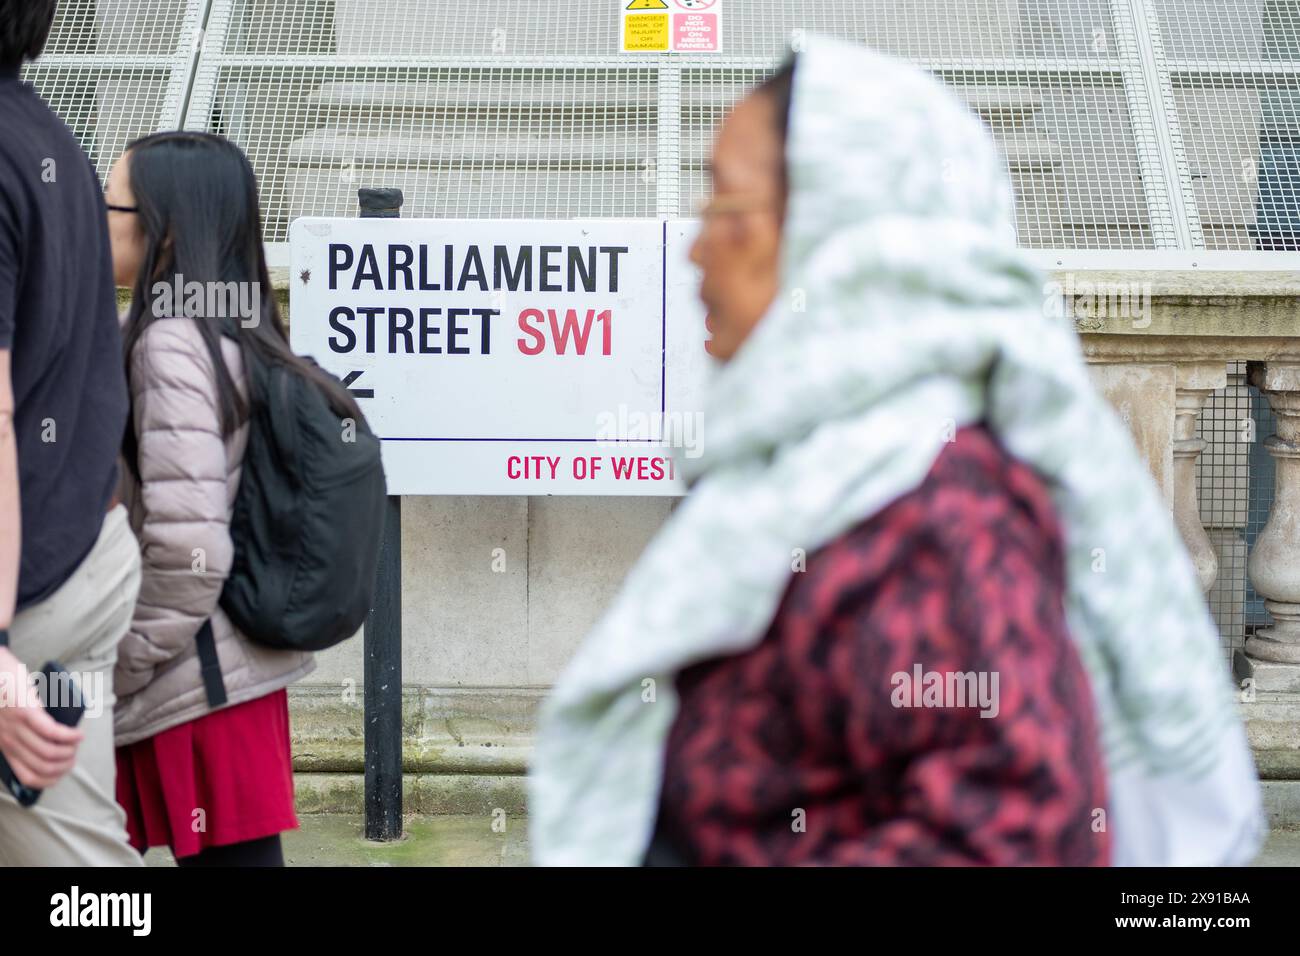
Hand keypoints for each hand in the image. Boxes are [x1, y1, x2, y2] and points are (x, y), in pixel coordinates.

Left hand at [0, 647, 82, 789]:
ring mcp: (17, 728)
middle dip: (65, 766)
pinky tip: (77, 733)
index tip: (62, 771)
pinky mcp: (27, 712)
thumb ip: (17, 734)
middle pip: (43, 767)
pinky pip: (52, 732)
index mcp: (5, 746)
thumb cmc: (0, 692)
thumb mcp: (4, 721)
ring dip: (70, 752)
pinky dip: (69, 736)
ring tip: (77, 743)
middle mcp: (9, 741)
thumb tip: (45, 742)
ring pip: (49, 753)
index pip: (28, 777)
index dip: (50, 780)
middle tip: (74, 756)